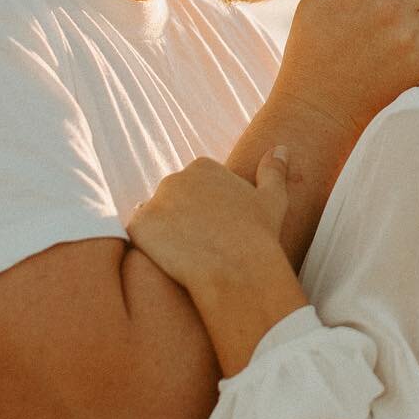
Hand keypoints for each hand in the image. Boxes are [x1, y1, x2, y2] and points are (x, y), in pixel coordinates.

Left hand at [127, 151, 307, 376]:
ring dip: (163, 235)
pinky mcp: (138, 227)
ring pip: (154, 220)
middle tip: (201, 247)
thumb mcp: (273, 199)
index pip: (194, 186)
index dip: (205, 211)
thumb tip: (281, 149)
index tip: (217, 230)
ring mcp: (154, 202)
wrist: (238, 270)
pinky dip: (149, 250)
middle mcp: (174, 178)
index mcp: (202, 167)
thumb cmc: (259, 236)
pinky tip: (170, 263)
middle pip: (171, 201)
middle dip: (181, 221)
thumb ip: (273, 170)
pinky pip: (137, 238)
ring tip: (186, 257)